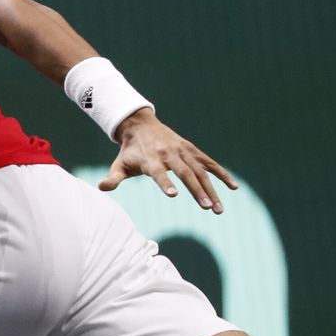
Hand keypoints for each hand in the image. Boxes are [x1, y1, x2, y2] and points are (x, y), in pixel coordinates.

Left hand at [99, 108, 237, 213]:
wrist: (140, 126)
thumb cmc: (129, 152)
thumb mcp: (119, 164)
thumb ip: (113, 178)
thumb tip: (101, 188)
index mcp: (150, 160)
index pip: (158, 173)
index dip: (165, 183)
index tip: (173, 195)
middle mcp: (169, 155)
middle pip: (185, 174)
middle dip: (197, 190)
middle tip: (207, 208)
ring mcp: (183, 151)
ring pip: (200, 171)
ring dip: (211, 189)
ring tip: (218, 209)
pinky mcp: (192, 150)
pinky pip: (209, 163)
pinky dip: (221, 173)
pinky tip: (233, 187)